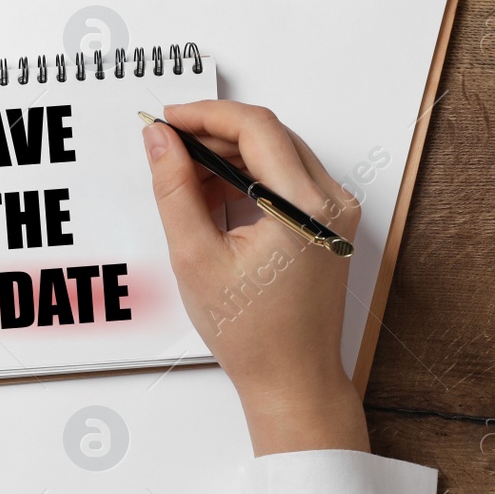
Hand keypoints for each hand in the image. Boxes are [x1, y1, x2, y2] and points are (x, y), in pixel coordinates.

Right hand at [142, 101, 368, 455]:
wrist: (292, 379)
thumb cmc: (253, 335)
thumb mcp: (196, 257)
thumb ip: (174, 189)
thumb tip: (159, 140)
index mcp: (304, 208)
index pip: (256, 128)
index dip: (206, 115)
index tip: (168, 119)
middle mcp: (331, 203)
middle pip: (269, 135)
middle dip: (214, 133)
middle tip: (167, 147)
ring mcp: (336, 213)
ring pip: (278, 153)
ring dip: (230, 154)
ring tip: (184, 177)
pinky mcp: (330, 223)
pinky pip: (288, 178)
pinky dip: (249, 176)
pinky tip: (213, 195)